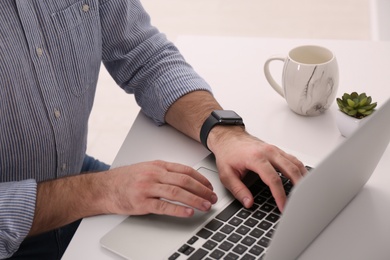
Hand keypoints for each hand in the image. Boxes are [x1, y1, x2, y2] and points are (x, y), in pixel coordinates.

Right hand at [103, 160, 217, 216]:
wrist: (104, 188)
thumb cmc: (125, 179)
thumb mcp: (147, 169)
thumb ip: (165, 172)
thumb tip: (186, 178)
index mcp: (158, 166)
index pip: (185, 170)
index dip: (201, 179)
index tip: (210, 186)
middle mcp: (154, 175)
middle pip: (184, 181)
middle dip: (202, 190)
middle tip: (212, 198)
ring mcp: (148, 188)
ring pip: (177, 192)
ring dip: (195, 199)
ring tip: (206, 206)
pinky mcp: (141, 202)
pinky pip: (164, 206)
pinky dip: (179, 209)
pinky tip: (189, 212)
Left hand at [208, 126, 306, 211]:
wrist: (228, 137)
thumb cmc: (228, 153)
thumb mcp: (226, 174)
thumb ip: (238, 190)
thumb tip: (249, 203)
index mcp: (256, 158)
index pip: (273, 179)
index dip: (280, 195)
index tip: (283, 207)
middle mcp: (268, 152)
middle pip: (290, 170)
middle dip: (298, 188)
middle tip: (300, 202)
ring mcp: (274, 150)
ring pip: (295, 164)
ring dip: (302, 178)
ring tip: (306, 193)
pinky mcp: (277, 150)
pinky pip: (293, 160)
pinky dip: (300, 170)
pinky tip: (301, 179)